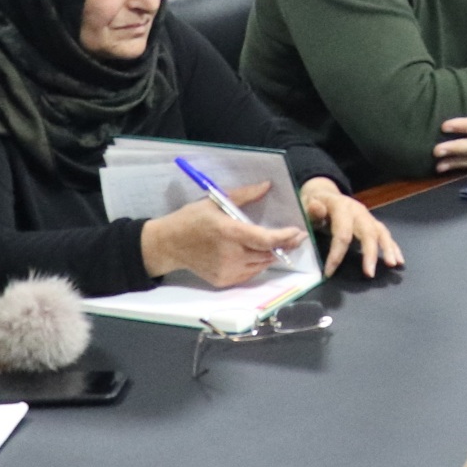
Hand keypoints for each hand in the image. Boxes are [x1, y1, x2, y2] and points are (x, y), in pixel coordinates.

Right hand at [141, 179, 304, 285]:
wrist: (168, 244)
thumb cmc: (191, 219)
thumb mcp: (215, 201)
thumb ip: (244, 195)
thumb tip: (266, 185)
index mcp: (228, 232)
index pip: (265, 239)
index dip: (284, 237)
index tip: (298, 231)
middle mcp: (229, 254)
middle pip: (268, 253)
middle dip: (284, 245)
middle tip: (295, 236)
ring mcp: (226, 270)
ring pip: (261, 264)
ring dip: (270, 254)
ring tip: (275, 243)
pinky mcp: (223, 280)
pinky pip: (250, 273)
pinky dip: (256, 263)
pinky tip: (253, 253)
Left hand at [300, 177, 403, 277]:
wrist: (323, 194)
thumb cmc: (313, 204)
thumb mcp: (306, 204)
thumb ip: (311, 210)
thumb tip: (317, 208)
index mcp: (341, 207)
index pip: (342, 232)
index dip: (336, 253)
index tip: (329, 273)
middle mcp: (358, 211)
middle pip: (368, 232)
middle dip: (370, 253)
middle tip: (370, 273)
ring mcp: (367, 216)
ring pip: (381, 232)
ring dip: (388, 249)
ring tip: (393, 264)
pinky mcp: (372, 222)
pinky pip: (385, 234)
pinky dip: (393, 247)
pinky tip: (398, 260)